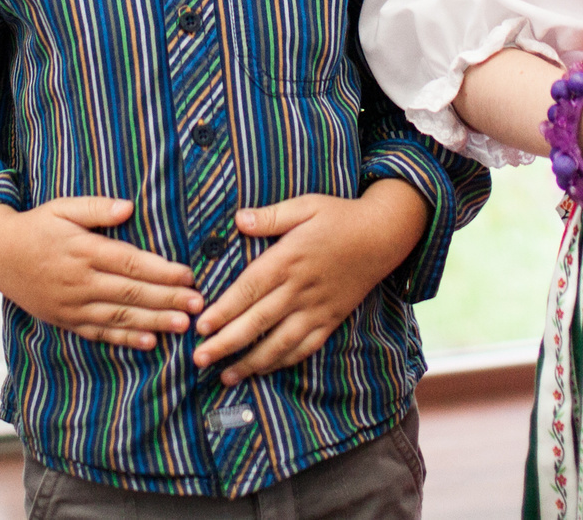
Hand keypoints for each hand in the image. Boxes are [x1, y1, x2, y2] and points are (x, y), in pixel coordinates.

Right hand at [0, 199, 204, 350]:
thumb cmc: (36, 227)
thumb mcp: (62, 207)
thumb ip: (96, 208)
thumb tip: (128, 208)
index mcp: (82, 250)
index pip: (129, 262)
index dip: (161, 271)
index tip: (188, 275)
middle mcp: (79, 281)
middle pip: (131, 292)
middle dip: (168, 299)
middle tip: (199, 304)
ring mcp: (72, 305)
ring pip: (120, 317)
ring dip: (154, 322)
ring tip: (183, 325)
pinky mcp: (66, 320)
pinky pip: (100, 333)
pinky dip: (126, 340)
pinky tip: (150, 342)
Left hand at [191, 180, 426, 382]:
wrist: (383, 236)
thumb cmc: (339, 217)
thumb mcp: (306, 205)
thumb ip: (271, 215)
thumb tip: (238, 220)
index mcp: (289, 259)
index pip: (250, 289)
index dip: (224, 309)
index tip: (201, 326)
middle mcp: (300, 289)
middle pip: (258, 321)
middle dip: (227, 343)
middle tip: (199, 359)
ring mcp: (317, 308)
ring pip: (280, 342)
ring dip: (251, 362)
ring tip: (225, 376)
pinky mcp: (331, 320)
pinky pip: (305, 347)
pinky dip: (283, 362)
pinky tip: (263, 370)